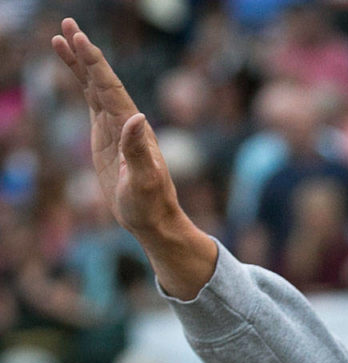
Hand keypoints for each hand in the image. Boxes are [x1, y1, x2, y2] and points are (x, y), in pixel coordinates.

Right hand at [51, 19, 177, 235]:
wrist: (154, 220)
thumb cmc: (150, 205)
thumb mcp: (144, 181)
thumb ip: (138, 151)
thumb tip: (137, 118)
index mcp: (133, 130)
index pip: (111, 89)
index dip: (95, 64)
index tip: (80, 40)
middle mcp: (125, 123)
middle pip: (102, 80)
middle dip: (85, 53)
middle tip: (68, 23)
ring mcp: (115, 128)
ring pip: (95, 88)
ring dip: (80, 63)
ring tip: (60, 38)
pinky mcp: (107, 137)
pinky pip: (92, 103)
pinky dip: (82, 85)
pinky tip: (74, 71)